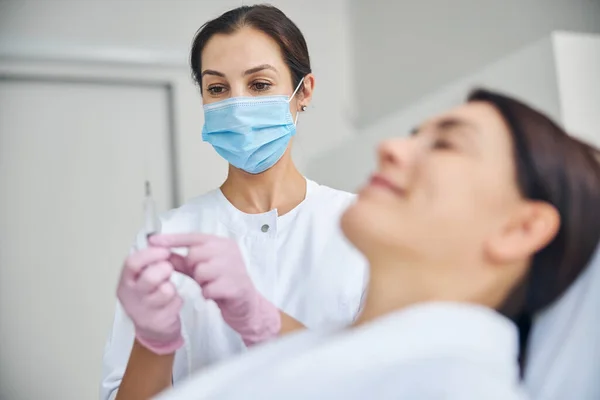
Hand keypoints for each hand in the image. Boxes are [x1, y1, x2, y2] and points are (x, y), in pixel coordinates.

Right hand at [116, 247, 183, 354]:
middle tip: (169, 269)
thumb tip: (160, 240)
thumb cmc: (148, 296)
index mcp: (126, 280)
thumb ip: (149, 261)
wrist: (152, 328)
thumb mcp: (142, 277)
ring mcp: (143, 310)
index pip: (132, 263)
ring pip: (165, 290)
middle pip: (150, 277)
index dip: (150, 254)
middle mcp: (131, 295)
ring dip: (172, 287)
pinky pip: (175, 303)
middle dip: (164, 269)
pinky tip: (171, 303)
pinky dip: (178, 300)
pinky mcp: (158, 321)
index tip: (164, 251)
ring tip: (168, 289)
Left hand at [149, 233, 280, 345]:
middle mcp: (229, 250)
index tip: (151, 240)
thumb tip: (159, 251)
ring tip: (210, 285)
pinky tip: (215, 294)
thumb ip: (182, 260)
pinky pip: (209, 288)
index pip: (193, 237)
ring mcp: (235, 267)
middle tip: (202, 276)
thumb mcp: (201, 269)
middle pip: (195, 254)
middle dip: (193, 268)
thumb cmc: (223, 283)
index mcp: (221, 242)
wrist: (245, 306)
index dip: (172, 239)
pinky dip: (208, 294)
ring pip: (201, 271)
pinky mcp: (236, 285)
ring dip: (201, 282)